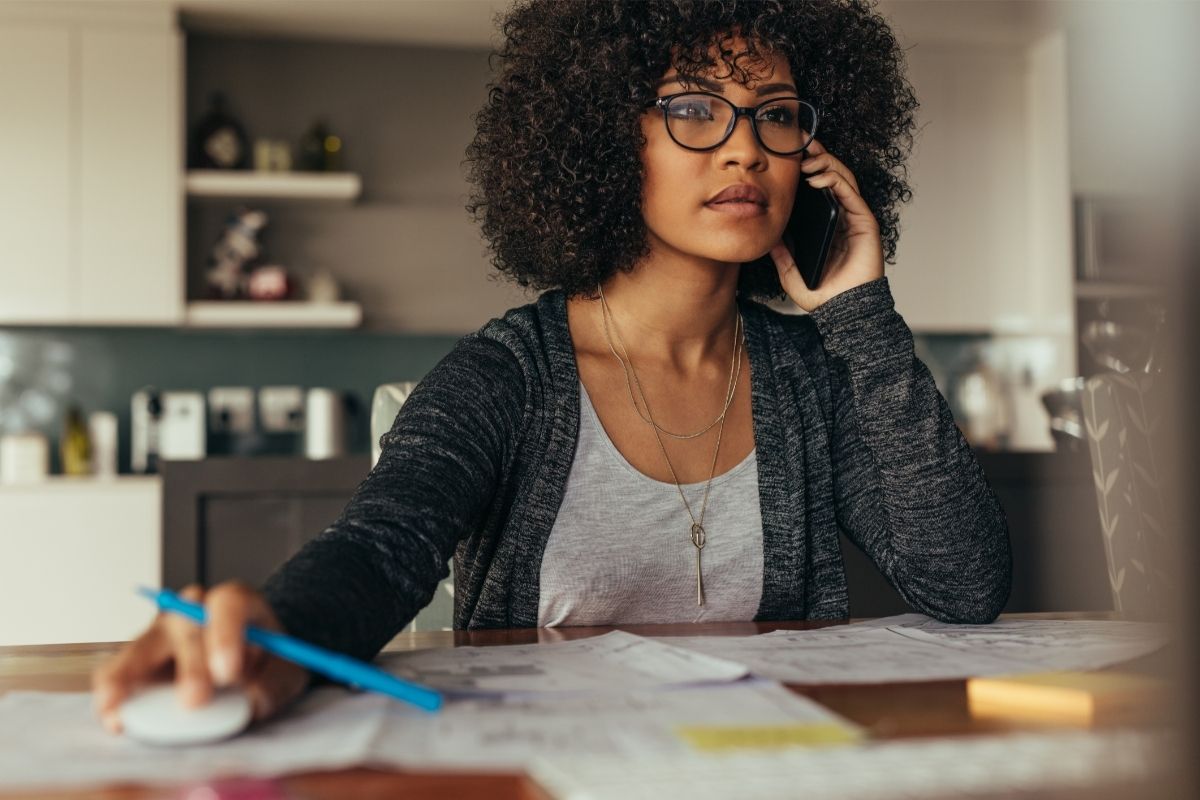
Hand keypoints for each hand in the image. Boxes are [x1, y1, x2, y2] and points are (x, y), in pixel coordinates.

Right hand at [91, 582, 309, 734]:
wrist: (250, 666)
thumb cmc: (268, 663)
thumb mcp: (287, 671)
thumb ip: (275, 683)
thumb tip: (252, 701)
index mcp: (235, 601)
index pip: (228, 604)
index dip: (226, 636)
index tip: (229, 672)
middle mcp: (192, 608)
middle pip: (184, 625)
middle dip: (190, 665)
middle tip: (195, 700)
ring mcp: (160, 631)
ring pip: (142, 645)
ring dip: (133, 676)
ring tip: (120, 705)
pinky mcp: (136, 659)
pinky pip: (117, 671)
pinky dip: (113, 693)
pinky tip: (114, 717)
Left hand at [769, 136, 884, 311]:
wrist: (843, 310)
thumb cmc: (823, 294)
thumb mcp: (790, 273)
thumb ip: (781, 256)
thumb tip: (767, 238)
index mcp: (826, 224)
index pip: (818, 187)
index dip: (806, 169)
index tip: (789, 155)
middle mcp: (842, 216)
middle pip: (832, 176)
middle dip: (816, 157)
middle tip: (798, 144)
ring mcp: (855, 217)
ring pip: (843, 179)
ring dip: (825, 164)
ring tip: (806, 158)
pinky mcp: (865, 222)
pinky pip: (850, 193)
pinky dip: (835, 181)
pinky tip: (818, 178)